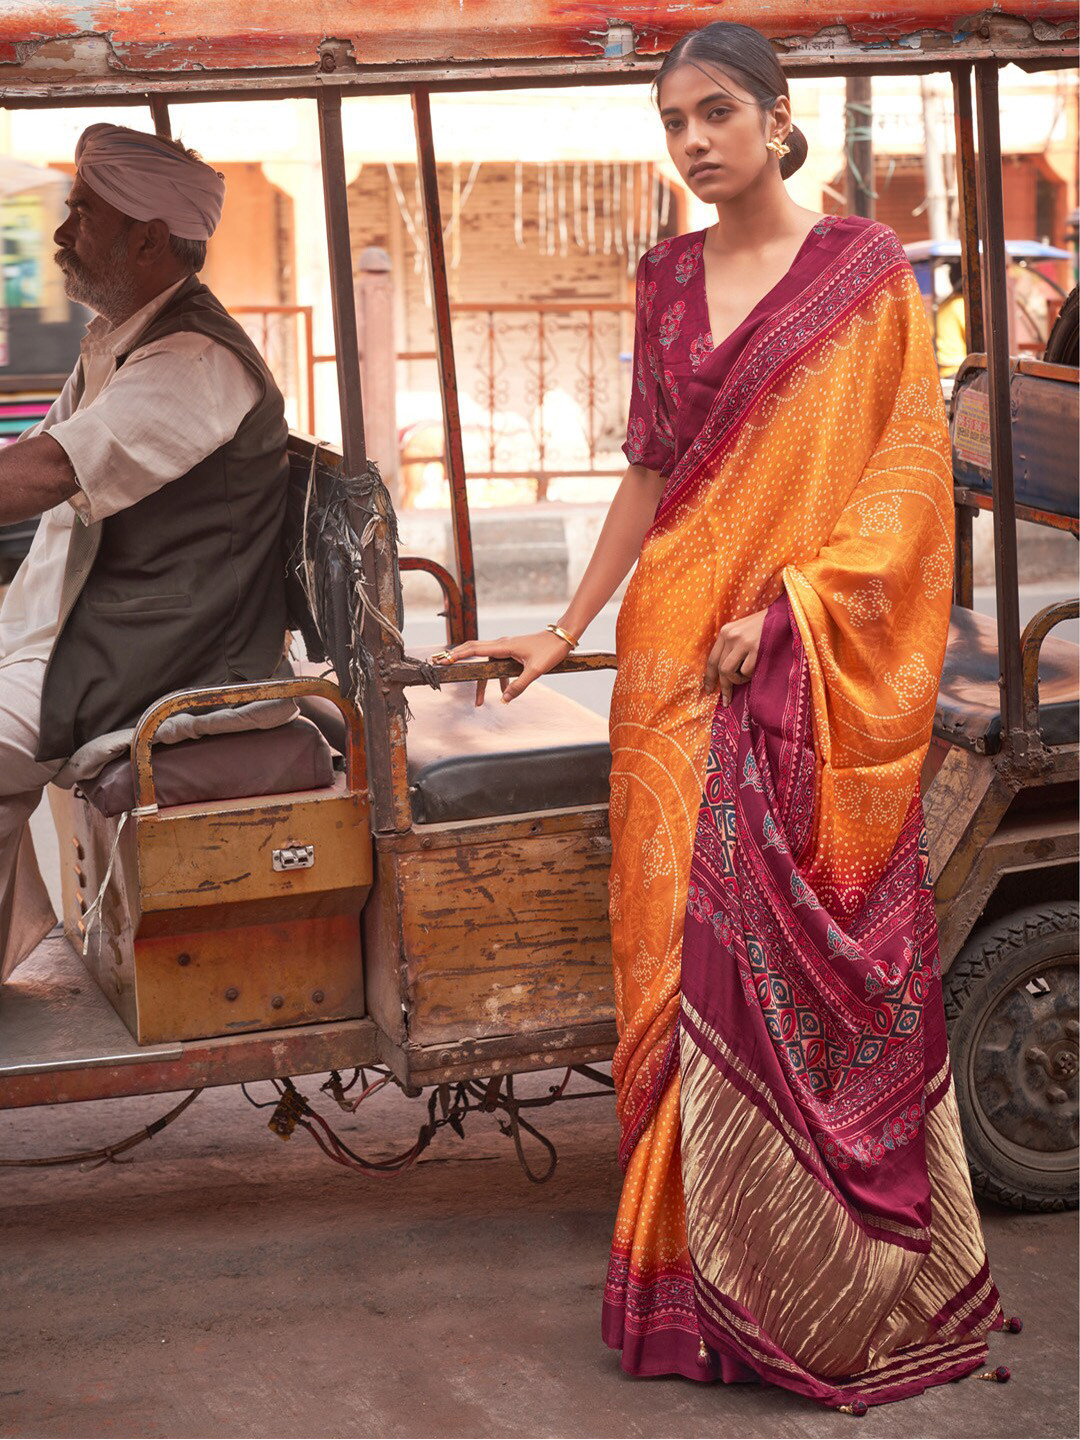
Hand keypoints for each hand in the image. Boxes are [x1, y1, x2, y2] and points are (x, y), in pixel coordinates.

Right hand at [432, 630, 572, 704]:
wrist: (563, 637)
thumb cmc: (550, 650)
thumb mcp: (535, 671)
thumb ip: (519, 686)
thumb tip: (505, 700)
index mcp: (503, 646)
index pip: (474, 650)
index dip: (458, 655)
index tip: (444, 660)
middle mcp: (501, 645)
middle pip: (473, 652)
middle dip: (458, 660)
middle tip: (442, 665)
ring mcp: (506, 648)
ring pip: (486, 663)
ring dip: (482, 680)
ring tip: (479, 701)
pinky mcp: (512, 652)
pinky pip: (498, 665)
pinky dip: (496, 678)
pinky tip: (502, 692)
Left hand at [705, 608, 767, 706]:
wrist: (784, 616)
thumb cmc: (764, 627)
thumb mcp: (742, 632)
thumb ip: (731, 648)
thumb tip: (722, 675)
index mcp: (725, 632)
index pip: (711, 659)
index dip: (709, 677)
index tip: (708, 690)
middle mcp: (731, 636)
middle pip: (719, 669)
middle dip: (723, 687)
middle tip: (727, 699)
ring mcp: (743, 642)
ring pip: (729, 672)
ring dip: (738, 680)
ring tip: (747, 676)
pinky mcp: (755, 648)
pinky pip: (746, 671)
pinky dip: (750, 675)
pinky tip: (757, 668)